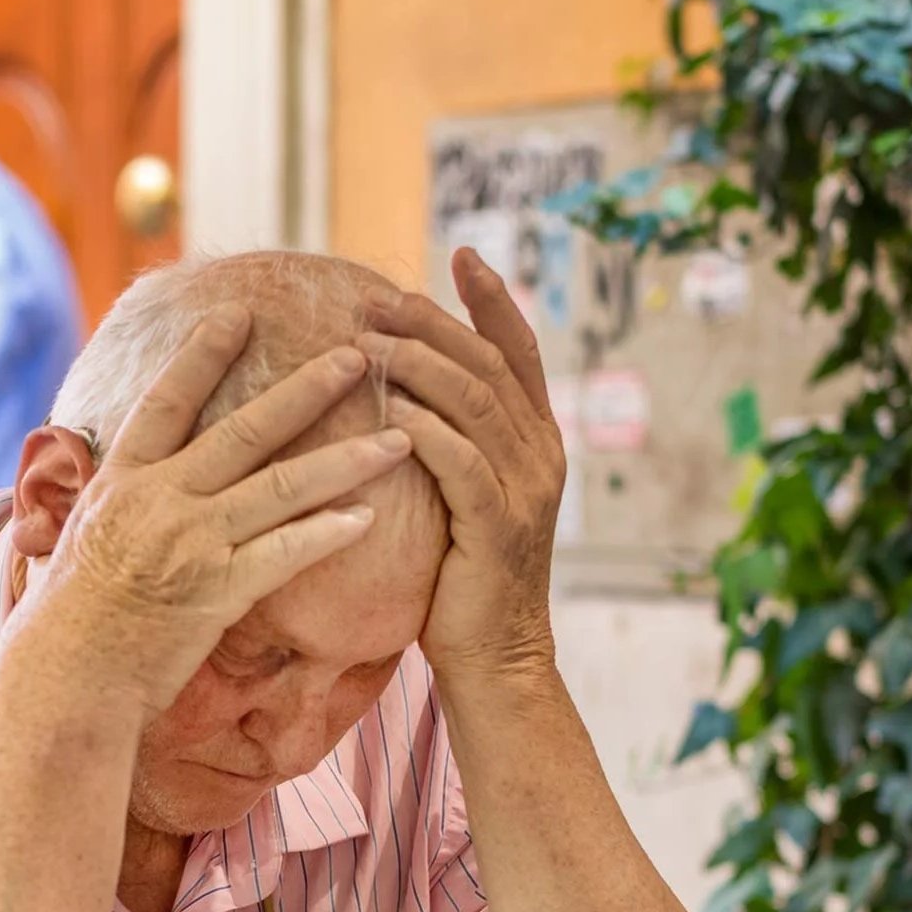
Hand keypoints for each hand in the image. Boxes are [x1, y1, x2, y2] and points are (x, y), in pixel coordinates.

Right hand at [25, 305, 417, 716]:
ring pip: (281, 486)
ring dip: (345, 458)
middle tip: (356, 355)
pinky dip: (326, 534)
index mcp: (120, 481)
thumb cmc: (69, 620)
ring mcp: (190, 543)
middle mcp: (157, 500)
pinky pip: (284, 555)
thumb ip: (115, 501)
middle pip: (243, 430)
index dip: (201, 354)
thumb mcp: (80, 541)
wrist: (65, 679)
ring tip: (399, 438)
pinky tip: (368, 518)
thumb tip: (126, 474)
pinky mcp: (216, 593)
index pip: (165, 402)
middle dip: (306, 389)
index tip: (236, 313)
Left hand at [362, 248, 565, 681]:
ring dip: (421, 365)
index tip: (462, 253)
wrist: (496, 659)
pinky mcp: (498, 526)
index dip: (493, 300)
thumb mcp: (464, 497)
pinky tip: (389, 408)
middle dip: (434, 323)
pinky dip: (425, 429)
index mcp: (536, 441)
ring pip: (475, 403)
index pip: (519, 352)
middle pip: (489, 364)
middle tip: (377, 298)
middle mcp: (540, 455)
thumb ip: (451, 443)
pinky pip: (461, 462)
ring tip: (370, 341)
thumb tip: (401, 390)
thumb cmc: (462, 580)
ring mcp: (525, 490)